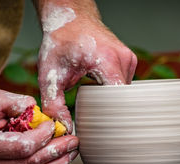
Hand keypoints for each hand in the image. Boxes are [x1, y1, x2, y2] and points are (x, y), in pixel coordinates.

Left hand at [35, 0, 137, 132]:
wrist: (70, 19)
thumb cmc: (60, 43)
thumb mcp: (50, 75)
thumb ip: (54, 104)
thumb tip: (65, 128)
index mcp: (107, 61)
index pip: (119, 100)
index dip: (111, 117)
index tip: (99, 127)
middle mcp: (123, 58)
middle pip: (123, 99)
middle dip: (109, 110)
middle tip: (91, 115)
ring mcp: (129, 58)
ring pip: (125, 93)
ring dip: (111, 100)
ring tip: (93, 95)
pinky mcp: (129, 60)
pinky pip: (125, 85)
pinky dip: (113, 91)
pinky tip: (99, 87)